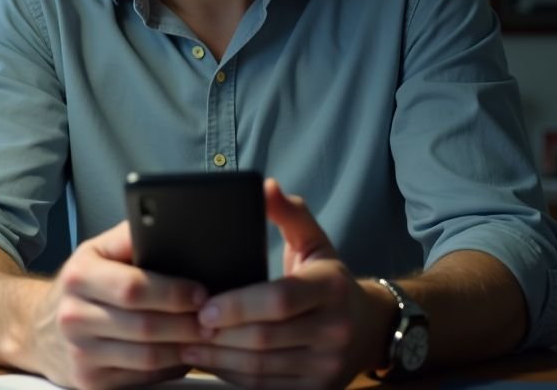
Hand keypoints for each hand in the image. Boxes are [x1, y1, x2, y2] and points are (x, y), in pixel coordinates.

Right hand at [29, 220, 208, 388]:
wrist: (39, 329)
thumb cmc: (81, 285)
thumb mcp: (96, 251)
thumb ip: (130, 237)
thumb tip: (170, 221)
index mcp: (79, 276)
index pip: (134, 287)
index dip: (174, 292)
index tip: (201, 292)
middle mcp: (74, 316)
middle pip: (145, 326)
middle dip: (188, 322)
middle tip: (214, 318)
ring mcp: (80, 353)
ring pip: (147, 357)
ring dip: (184, 347)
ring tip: (205, 335)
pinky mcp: (90, 381)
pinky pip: (142, 377)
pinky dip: (169, 367)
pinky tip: (182, 352)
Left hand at [179, 179, 389, 388]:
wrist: (372, 329)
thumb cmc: (331, 282)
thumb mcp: (316, 242)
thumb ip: (289, 214)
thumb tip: (265, 187)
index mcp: (331, 288)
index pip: (279, 299)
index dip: (238, 306)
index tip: (203, 306)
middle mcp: (334, 329)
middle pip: (264, 338)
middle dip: (219, 334)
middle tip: (184, 325)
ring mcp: (327, 365)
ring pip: (261, 367)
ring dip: (219, 358)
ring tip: (187, 344)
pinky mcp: (316, 389)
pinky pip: (266, 386)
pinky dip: (233, 376)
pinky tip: (211, 362)